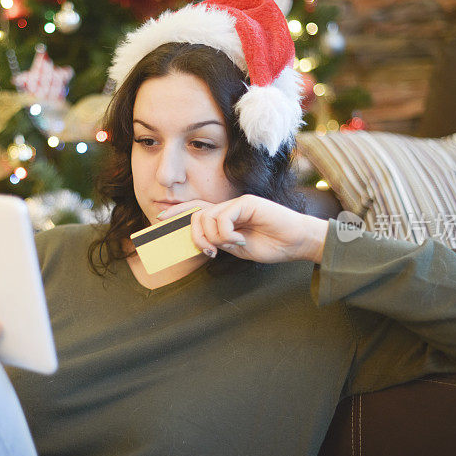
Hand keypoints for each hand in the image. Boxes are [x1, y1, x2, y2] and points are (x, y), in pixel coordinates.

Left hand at [158, 195, 328, 263]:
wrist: (296, 242)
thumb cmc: (270, 245)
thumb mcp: (236, 247)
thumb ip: (218, 242)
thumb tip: (200, 242)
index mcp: (224, 217)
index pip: (194, 210)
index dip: (176, 213)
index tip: (159, 220)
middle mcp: (228, 207)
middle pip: (195, 216)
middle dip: (195, 236)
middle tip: (209, 252)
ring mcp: (237, 203)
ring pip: (207, 218)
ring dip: (214, 238)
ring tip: (231, 246)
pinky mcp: (246, 203)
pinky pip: (223, 218)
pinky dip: (227, 234)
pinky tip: (241, 240)